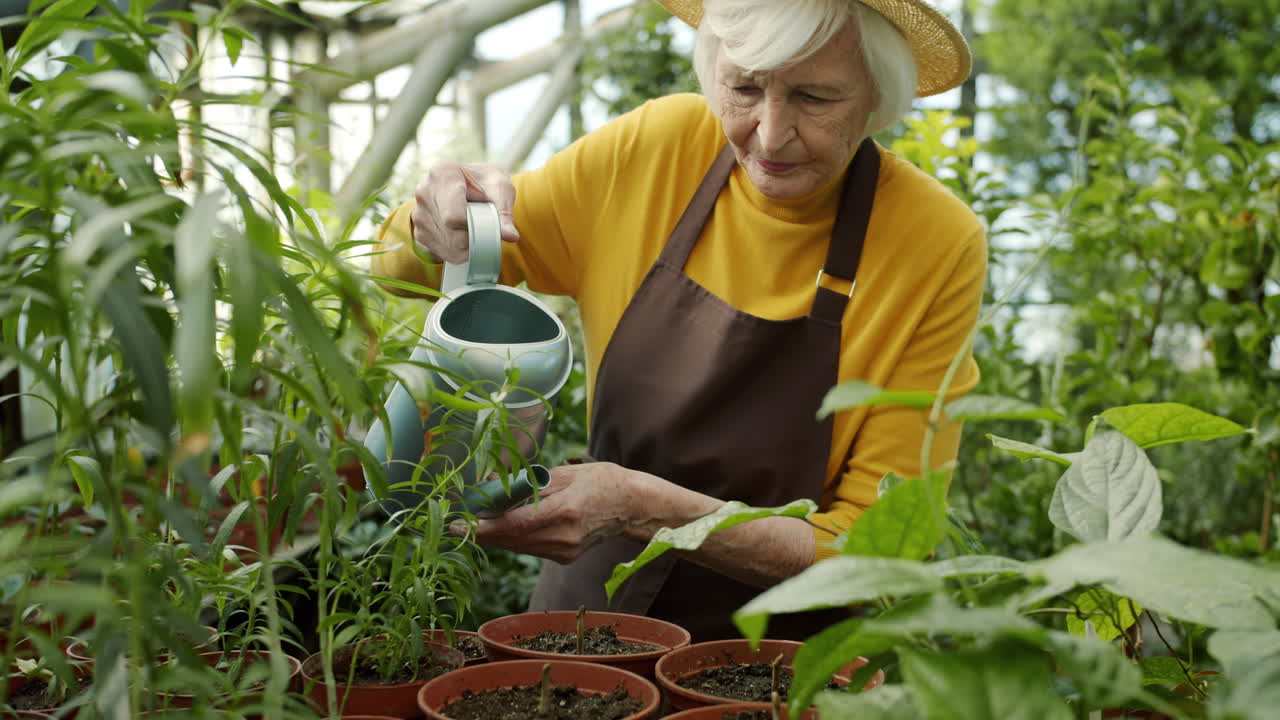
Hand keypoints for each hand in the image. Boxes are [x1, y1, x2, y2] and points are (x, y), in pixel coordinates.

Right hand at [411, 162, 518, 263]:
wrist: (471, 185)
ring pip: (447, 245)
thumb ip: (505, 212)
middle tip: (484, 227)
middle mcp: (424, 191)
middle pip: (450, 233)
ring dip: (468, 246)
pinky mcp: (419, 231)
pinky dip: (459, 251)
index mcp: (442, 173)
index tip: (486, 222)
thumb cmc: (486, 183)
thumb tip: (510, 236)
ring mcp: (418, 212)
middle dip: (474, 237)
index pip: (453, 215)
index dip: (474, 227)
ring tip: (474, 227)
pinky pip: (441, 252)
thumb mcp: (501, 189)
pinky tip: (465, 236)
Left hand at [461, 462, 643, 563]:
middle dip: (480, 533)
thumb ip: (531, 483)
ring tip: (473, 523)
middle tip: (454, 525)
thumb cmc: (604, 481)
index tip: (457, 525)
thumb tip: (495, 486)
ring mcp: (565, 551)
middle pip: (510, 540)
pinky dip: (513, 538)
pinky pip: (530, 548)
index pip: (513, 525)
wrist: (635, 506)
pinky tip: (503, 528)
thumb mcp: (567, 473)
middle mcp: (563, 537)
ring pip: (518, 547)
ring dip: (494, 536)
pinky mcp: (565, 556)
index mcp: (565, 511)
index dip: (482, 527)